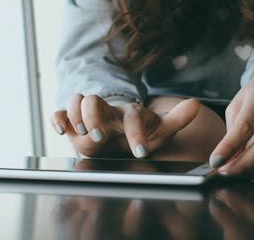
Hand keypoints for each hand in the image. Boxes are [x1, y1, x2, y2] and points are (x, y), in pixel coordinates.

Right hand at [51, 94, 200, 157]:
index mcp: (129, 114)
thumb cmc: (138, 136)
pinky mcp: (72, 122)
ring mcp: (88, 114)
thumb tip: (197, 103)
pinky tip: (60, 130)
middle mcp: (107, 110)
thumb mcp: (159, 132)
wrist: (117, 140)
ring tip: (81, 134)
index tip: (140, 152)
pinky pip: (59, 112)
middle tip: (100, 137)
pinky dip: (56, 118)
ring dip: (76, 115)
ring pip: (77, 100)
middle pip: (95, 100)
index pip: (132, 115)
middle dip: (94, 117)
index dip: (136, 132)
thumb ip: (177, 120)